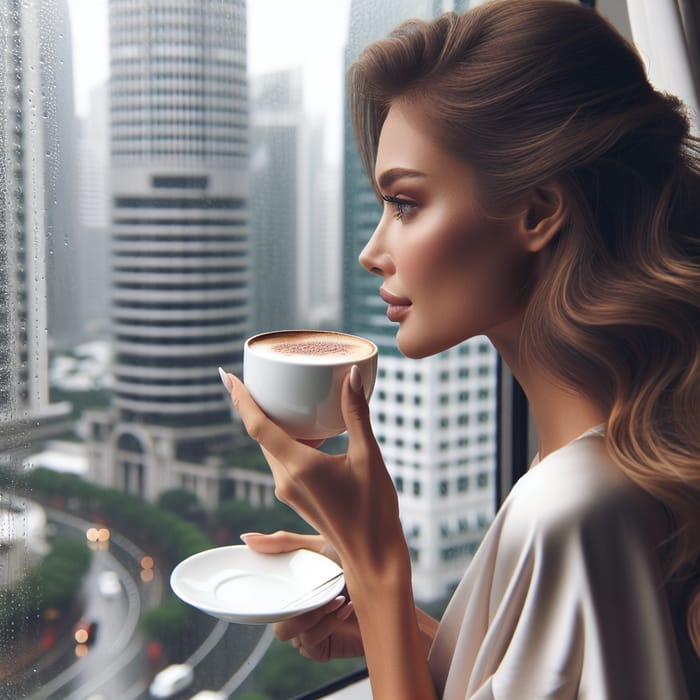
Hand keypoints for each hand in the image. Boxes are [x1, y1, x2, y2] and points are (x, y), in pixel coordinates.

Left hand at [222, 367, 406, 584]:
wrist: (374, 557)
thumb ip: (357, 414)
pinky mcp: (297, 499)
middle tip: (263, 379)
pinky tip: (315, 437)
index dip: (241, 399)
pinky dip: (291, 444)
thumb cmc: (374, 510)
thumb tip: (353, 375)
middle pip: (262, 435)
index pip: (258, 426)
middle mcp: (286, 480)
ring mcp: (289, 492)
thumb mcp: (369, 456)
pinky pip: (284, 463)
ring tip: (296, 404)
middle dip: (259, 407)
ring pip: (274, 449)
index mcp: (299, 467)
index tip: (227, 377)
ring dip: (280, 426)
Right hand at [242, 530, 363, 660]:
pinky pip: (309, 643)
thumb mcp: (317, 546)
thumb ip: (283, 542)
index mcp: (291, 588)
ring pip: (287, 632)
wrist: (388, 584)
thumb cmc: (356, 561)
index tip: (262, 577)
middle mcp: (296, 611)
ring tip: (336, 596)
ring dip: (311, 614)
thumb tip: (245, 537)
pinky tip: (344, 607)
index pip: (264, 595)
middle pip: (271, 618)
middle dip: (291, 604)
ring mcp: (307, 631)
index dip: (257, 591)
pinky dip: (326, 624)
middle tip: (313, 590)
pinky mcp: (321, 648)